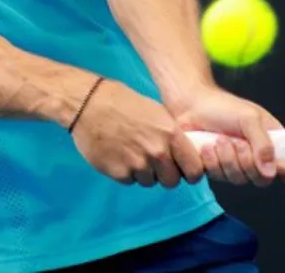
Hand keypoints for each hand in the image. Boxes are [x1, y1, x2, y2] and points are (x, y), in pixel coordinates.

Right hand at [69, 79, 204, 188]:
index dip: (189, 172)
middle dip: (165, 174)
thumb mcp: (157, 112)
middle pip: (172, 181)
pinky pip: (130, 181)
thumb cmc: (124, 102)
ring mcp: (138, 165)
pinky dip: (126, 172)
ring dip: (144, 173)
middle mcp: (158, 153)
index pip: (194, 170)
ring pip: (150, 182)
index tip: (183, 169)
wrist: (90, 104)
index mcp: (171, 134)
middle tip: (155, 162)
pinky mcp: (119, 173)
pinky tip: (119, 154)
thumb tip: (182, 154)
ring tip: (132, 152)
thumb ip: (171, 135)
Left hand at [171, 86, 284, 186]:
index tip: (278, 166)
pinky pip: (220, 178)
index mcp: (273, 142)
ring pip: (240, 180)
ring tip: (219, 140)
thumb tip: (272, 171)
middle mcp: (257, 157)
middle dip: (248, 163)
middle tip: (237, 143)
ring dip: (228, 160)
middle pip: (263, 179)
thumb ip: (263, 144)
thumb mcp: (249, 118)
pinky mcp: (218, 170)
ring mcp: (237, 165)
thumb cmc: (223, 107)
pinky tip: (207, 148)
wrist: (191, 106)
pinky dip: (213, 163)